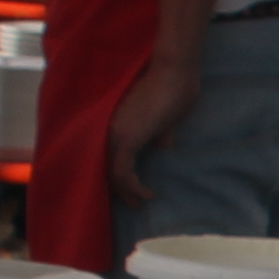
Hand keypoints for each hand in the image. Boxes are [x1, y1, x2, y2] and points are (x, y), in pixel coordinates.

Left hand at [106, 54, 203, 205]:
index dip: (117, 175)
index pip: (108, 155)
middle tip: (133, 205)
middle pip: (105, 167)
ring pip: (112, 173)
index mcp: (116, 123)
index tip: (130, 191)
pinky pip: (123, 172)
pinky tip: (148, 196)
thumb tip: (161, 150)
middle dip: (119, 190)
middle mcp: (109, 129)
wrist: (173, 72)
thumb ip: (160, 136)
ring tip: (139, 204)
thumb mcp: (165, 119)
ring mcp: (116, 134)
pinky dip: (134, 188)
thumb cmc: (173, 89)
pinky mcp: (127, 139)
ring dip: (126, 193)